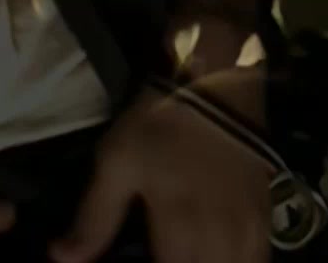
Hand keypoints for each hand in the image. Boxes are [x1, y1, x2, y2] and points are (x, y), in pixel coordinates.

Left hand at [53, 82, 269, 262]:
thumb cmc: (160, 122)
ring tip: (185, 256)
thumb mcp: (116, 163)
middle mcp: (220, 240)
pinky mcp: (266, 219)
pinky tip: (214, 257)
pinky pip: (258, 262)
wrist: (216, 83)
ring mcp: (249, 231)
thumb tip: (61, 259)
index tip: (136, 262)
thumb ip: (93, 220)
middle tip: (162, 254)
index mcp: (180, 230)